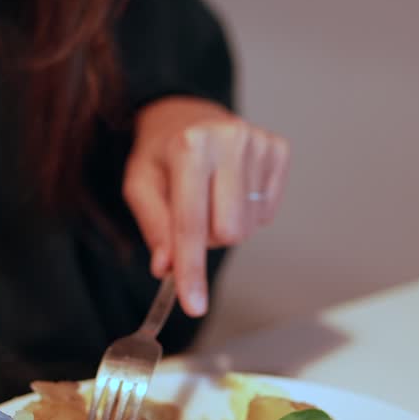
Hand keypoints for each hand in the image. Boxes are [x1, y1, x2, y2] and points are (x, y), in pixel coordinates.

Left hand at [122, 97, 289, 316]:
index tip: (194, 305)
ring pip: (249, 227)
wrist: (186, 114)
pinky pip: (267, 214)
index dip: (191, 269)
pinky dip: (247, 214)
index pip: (192, 223)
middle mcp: (230, 139)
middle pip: (229, 232)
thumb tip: (167, 267)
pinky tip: (231, 189)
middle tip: (192, 217)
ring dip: (226, 226)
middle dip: (207, 240)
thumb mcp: (140, 185)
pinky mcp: (279, 150)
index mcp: (190, 146)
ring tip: (211, 197)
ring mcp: (260, 143)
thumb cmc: (160, 153)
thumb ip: (154, 227)